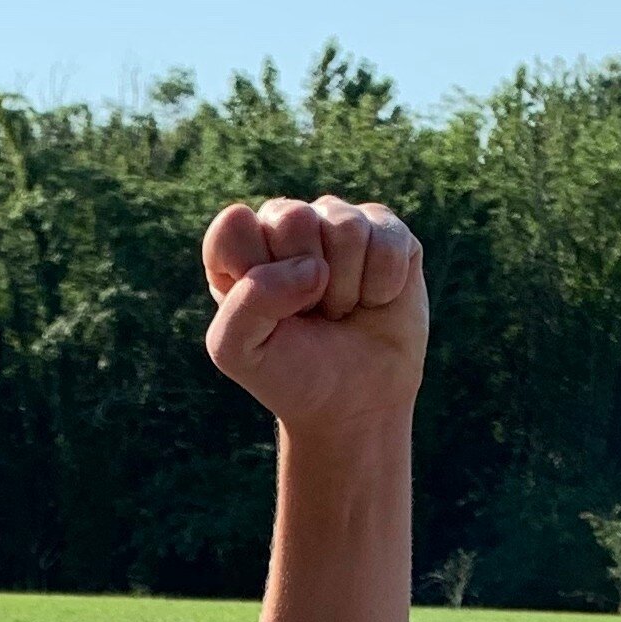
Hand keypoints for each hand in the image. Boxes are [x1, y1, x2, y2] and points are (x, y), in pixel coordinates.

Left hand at [201, 196, 427, 435]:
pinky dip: (382, 286)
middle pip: (292, 217)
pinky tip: (374, 301)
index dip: (253, 273)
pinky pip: (387, 241)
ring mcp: (338, 221)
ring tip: (339, 309)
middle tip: (309, 312)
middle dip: (304, 281)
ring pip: (345, 228)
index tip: (265, 315)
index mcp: (237, 249)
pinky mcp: (386, 231)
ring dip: (345, 288)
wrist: (352, 403)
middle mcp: (285, 225)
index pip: (233, 228)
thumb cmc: (288, 373)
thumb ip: (247, 302)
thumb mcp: (239, 351)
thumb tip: (314, 267)